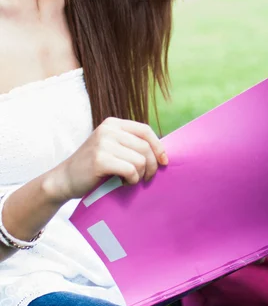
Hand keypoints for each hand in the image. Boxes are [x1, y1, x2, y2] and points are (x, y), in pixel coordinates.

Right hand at [44, 117, 167, 202]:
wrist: (64, 179)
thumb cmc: (93, 166)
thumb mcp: (111, 147)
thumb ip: (130, 144)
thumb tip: (161, 153)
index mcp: (113, 123)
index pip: (145, 130)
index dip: (158, 146)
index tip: (164, 161)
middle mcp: (108, 129)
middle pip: (145, 146)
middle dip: (151, 165)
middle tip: (146, 178)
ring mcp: (103, 143)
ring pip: (139, 159)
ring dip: (140, 174)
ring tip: (130, 179)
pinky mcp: (100, 160)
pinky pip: (130, 170)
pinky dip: (131, 179)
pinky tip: (123, 182)